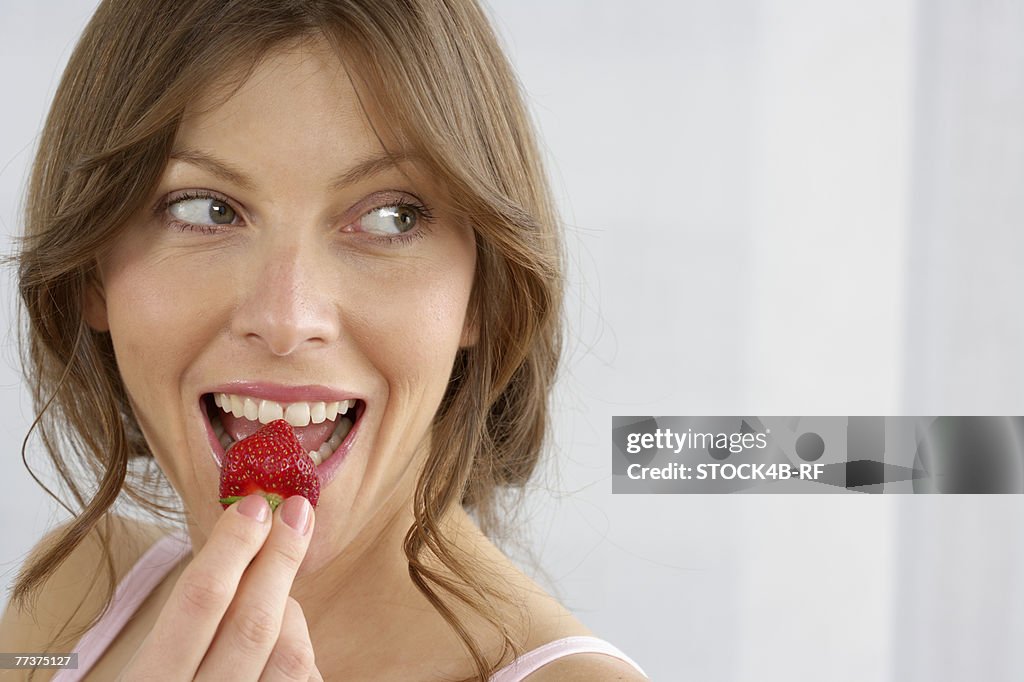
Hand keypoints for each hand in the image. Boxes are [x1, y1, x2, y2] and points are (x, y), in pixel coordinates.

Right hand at [120, 495, 320, 680]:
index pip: (199, 602)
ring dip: (289, 612)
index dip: (232, 546)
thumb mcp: (147, 669)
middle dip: (280, 559)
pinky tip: (282, 648)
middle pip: (255, 622)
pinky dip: (300, 655)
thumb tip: (240, 548)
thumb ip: (188, 625)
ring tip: (273, 598)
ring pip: (292, 655)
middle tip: (297, 511)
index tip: (255, 505)